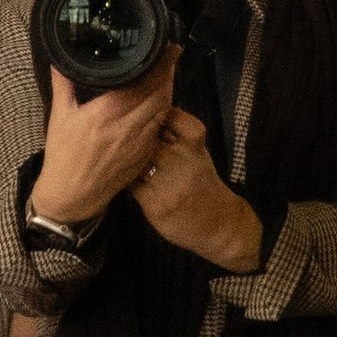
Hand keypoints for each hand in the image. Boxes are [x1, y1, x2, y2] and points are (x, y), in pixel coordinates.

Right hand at [29, 44, 181, 225]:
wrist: (73, 195)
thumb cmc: (64, 155)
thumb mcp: (59, 116)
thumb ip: (63, 84)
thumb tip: (59, 59)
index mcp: (106, 114)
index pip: (142, 84)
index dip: (161, 67)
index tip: (169, 50)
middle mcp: (128, 127)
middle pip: (160, 95)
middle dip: (168, 75)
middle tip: (168, 58)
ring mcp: (140, 143)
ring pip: (163, 111)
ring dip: (167, 92)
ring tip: (165, 76)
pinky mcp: (144, 155)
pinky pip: (159, 127)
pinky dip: (162, 111)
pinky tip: (158, 103)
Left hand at [129, 109, 262, 270]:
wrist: (219, 224)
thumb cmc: (203, 183)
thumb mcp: (198, 154)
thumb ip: (176, 134)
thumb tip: (149, 111)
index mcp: (195, 146)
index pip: (173, 119)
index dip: (157, 115)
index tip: (145, 114)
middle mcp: (183, 163)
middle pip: (148, 140)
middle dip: (135, 137)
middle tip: (121, 134)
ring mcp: (169, 185)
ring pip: (137, 162)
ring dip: (125, 158)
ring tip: (118, 154)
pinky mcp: (155, 204)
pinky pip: (132, 184)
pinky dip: (125, 178)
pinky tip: (123, 175)